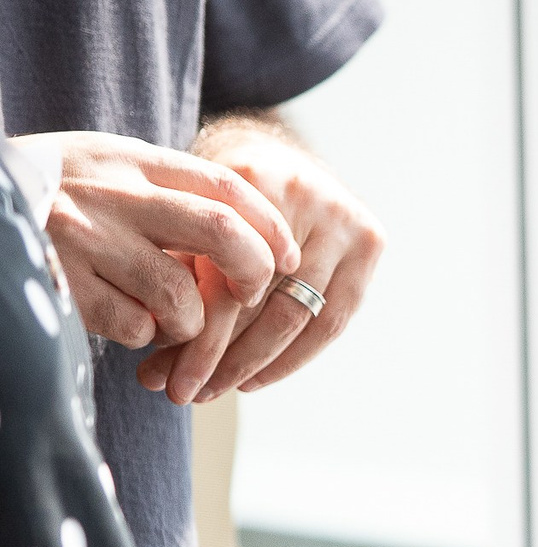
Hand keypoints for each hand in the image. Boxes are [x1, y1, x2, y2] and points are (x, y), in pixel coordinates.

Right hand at [32, 131, 297, 354]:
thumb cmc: (50, 196)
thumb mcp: (103, 169)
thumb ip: (164, 190)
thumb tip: (253, 235)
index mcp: (126, 159)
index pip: (226, 185)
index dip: (270, 226)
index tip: (289, 257)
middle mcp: (108, 193)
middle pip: (220, 233)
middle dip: (252, 274)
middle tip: (251, 295)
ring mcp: (83, 240)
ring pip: (182, 297)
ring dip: (190, 321)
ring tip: (170, 318)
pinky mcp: (61, 284)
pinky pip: (136, 327)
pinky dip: (143, 335)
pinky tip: (123, 319)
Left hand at [136, 114, 383, 402]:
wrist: (275, 152)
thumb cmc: (218, 193)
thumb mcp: (188, 210)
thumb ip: (180, 261)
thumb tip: (156, 349)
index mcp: (253, 180)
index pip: (223, 275)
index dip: (193, 331)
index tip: (158, 372)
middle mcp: (308, 196)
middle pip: (263, 299)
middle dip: (220, 356)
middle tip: (183, 394)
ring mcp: (346, 219)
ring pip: (299, 316)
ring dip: (254, 365)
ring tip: (213, 391)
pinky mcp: (371, 241)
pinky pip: (333, 319)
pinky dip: (293, 358)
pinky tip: (257, 380)